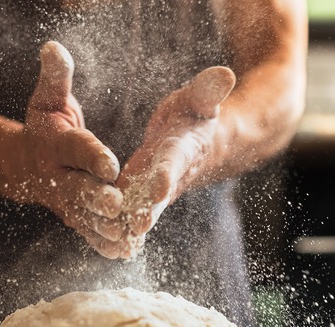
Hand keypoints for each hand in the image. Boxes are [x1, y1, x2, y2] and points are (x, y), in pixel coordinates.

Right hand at [2, 41, 124, 257]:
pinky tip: (123, 252)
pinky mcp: (71, 217)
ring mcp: (63, 201)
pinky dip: (102, 243)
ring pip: (83, 216)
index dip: (92, 155)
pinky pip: (86, 232)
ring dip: (103, 227)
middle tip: (117, 205)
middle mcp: (57, 176)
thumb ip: (56, 77)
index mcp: (55, 145)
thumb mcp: (48, 99)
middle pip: (78, 188)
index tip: (111, 163)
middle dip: (96, 197)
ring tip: (126, 235)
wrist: (22, 163)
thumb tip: (53, 47)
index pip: (75, 149)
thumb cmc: (44, 126)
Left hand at [113, 67, 236, 257]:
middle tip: (136, 228)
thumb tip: (225, 73)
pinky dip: (123, 228)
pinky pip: (132, 212)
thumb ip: (208, 90)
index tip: (158, 188)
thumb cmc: (195, 114)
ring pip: (143, 209)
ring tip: (116, 243)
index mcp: (183, 148)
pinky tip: (109, 246)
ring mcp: (156, 188)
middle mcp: (171, 173)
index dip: (166, 174)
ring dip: (131, 226)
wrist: (200, 142)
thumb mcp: (200, 99)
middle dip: (148, 211)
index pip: (174, 161)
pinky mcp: (142, 194)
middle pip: (159, 195)